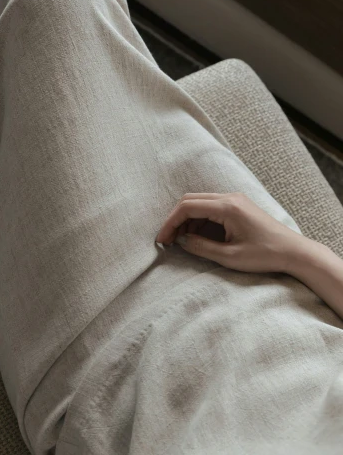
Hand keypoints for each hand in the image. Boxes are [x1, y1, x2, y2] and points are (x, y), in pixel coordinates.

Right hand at [156, 192, 305, 273]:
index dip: (170, 222)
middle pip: (191, 200)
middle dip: (175, 220)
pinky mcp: (239, 207)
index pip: (188, 206)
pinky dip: (199, 221)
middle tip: (167, 240)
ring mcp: (236, 200)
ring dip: (187, 220)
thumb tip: (181, 241)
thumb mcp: (229, 257)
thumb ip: (201, 247)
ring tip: (180, 241)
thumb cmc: (265, 255)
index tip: (162, 239)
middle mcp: (231, 198)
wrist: (293, 252)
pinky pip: (212, 208)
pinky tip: (196, 237)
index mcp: (228, 207)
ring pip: (200, 204)